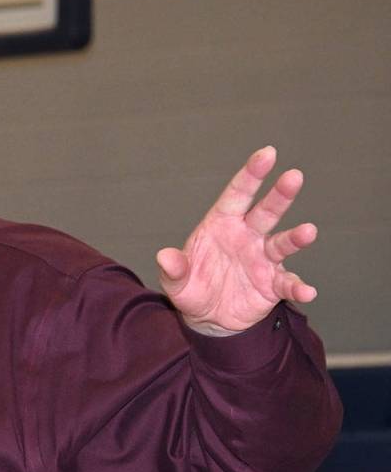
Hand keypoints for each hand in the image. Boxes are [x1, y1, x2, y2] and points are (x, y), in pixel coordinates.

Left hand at [156, 146, 317, 335]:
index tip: (267, 154)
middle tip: (293, 176)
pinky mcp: (272, 284)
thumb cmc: (192, 288)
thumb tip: (164, 257)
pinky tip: (306, 292)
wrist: (207, 318)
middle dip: (279, 195)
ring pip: (282, 243)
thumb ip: (173, 268)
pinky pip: (288, 283)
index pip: (237, 195)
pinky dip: (298, 287)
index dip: (251, 174)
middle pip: (265, 212)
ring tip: (308, 232)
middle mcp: (247, 236)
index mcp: (222, 224)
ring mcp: (262, 259)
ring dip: (296, 238)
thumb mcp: (176, 281)